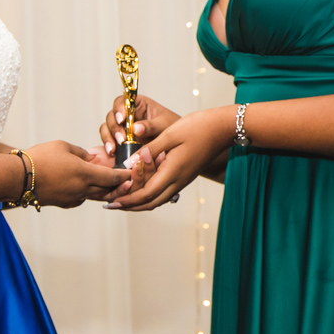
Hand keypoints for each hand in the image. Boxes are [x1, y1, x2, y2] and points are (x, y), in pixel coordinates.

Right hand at [25, 140, 128, 207]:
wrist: (19, 177)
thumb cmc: (40, 158)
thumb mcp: (63, 147)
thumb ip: (82, 153)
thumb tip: (91, 157)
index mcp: (85, 173)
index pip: (112, 177)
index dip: (124, 175)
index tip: (132, 173)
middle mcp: (82, 189)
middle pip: (107, 190)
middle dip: (119, 186)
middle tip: (128, 183)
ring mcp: (73, 198)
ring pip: (95, 196)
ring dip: (105, 192)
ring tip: (112, 187)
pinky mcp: (64, 203)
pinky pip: (82, 199)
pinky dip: (88, 194)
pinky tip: (88, 190)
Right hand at [97, 94, 180, 156]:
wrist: (177, 144)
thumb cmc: (172, 128)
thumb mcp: (164, 125)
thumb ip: (151, 126)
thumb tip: (135, 128)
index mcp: (138, 105)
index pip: (122, 101)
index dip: (118, 108)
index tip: (122, 119)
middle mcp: (128, 115)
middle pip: (112, 116)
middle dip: (114, 127)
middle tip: (121, 139)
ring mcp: (123, 128)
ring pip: (107, 128)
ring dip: (108, 137)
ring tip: (114, 149)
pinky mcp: (121, 140)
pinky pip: (110, 140)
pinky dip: (109, 146)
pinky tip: (112, 153)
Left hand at [106, 106, 234, 210]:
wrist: (222, 128)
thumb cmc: (198, 127)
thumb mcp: (170, 134)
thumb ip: (149, 149)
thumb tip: (130, 163)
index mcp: (173, 172)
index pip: (146, 194)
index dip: (128, 199)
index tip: (111, 201)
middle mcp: (178, 180)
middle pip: (150, 202)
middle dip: (130, 205)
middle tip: (111, 204)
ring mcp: (182, 180)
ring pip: (157, 199)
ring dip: (139, 202)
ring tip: (122, 199)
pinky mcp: (184, 176)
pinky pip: (164, 192)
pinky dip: (149, 194)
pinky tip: (140, 188)